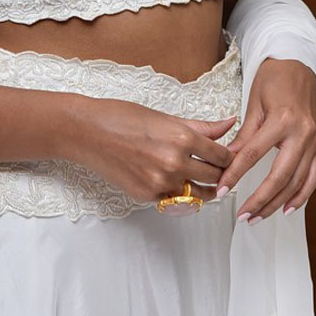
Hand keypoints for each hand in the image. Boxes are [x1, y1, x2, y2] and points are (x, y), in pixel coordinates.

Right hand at [64, 96, 238, 204]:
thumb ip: (201, 126)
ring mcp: (161, 183)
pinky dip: (177, 191)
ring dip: (203, 188)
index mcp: (182, 137)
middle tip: (219, 168)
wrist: (87, 132)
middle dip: (220, 173)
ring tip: (201, 178)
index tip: (228, 155)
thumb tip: (229, 123)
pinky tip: (172, 180)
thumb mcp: (165, 117)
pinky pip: (174, 199)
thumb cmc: (122, 117)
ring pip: (197, 194)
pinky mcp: (147, 196)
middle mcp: (175, 163)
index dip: (229, 156)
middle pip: (214, 177)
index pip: (221, 156)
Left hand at [215, 57, 315, 220]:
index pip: (253, 155)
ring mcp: (315, 141)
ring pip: (297, 182)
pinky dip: (301, 196)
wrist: (300, 64)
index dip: (235, 175)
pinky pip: (313, 177)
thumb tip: (228, 162)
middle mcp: (302, 133)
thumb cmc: (274, 79)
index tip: (222, 189)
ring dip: (277, 203)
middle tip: (243, 215)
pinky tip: (287, 208)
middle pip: (279, 176)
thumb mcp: (254, 103)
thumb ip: (245, 136)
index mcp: (282, 120)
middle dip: (259, 200)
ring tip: (259, 217)